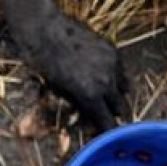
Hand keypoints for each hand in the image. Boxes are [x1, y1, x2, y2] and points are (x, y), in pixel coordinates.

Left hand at [12, 11, 126, 130]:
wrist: (44, 29)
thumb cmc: (41, 61)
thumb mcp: (56, 88)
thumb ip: (75, 102)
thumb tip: (85, 114)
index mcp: (90, 94)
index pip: (106, 121)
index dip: (105, 131)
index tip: (104, 137)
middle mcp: (106, 80)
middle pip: (120, 106)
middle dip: (115, 116)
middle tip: (108, 122)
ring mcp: (112, 63)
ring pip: (125, 88)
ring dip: (119, 98)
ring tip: (112, 104)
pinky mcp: (112, 49)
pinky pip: (122, 71)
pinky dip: (119, 80)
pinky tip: (110, 84)